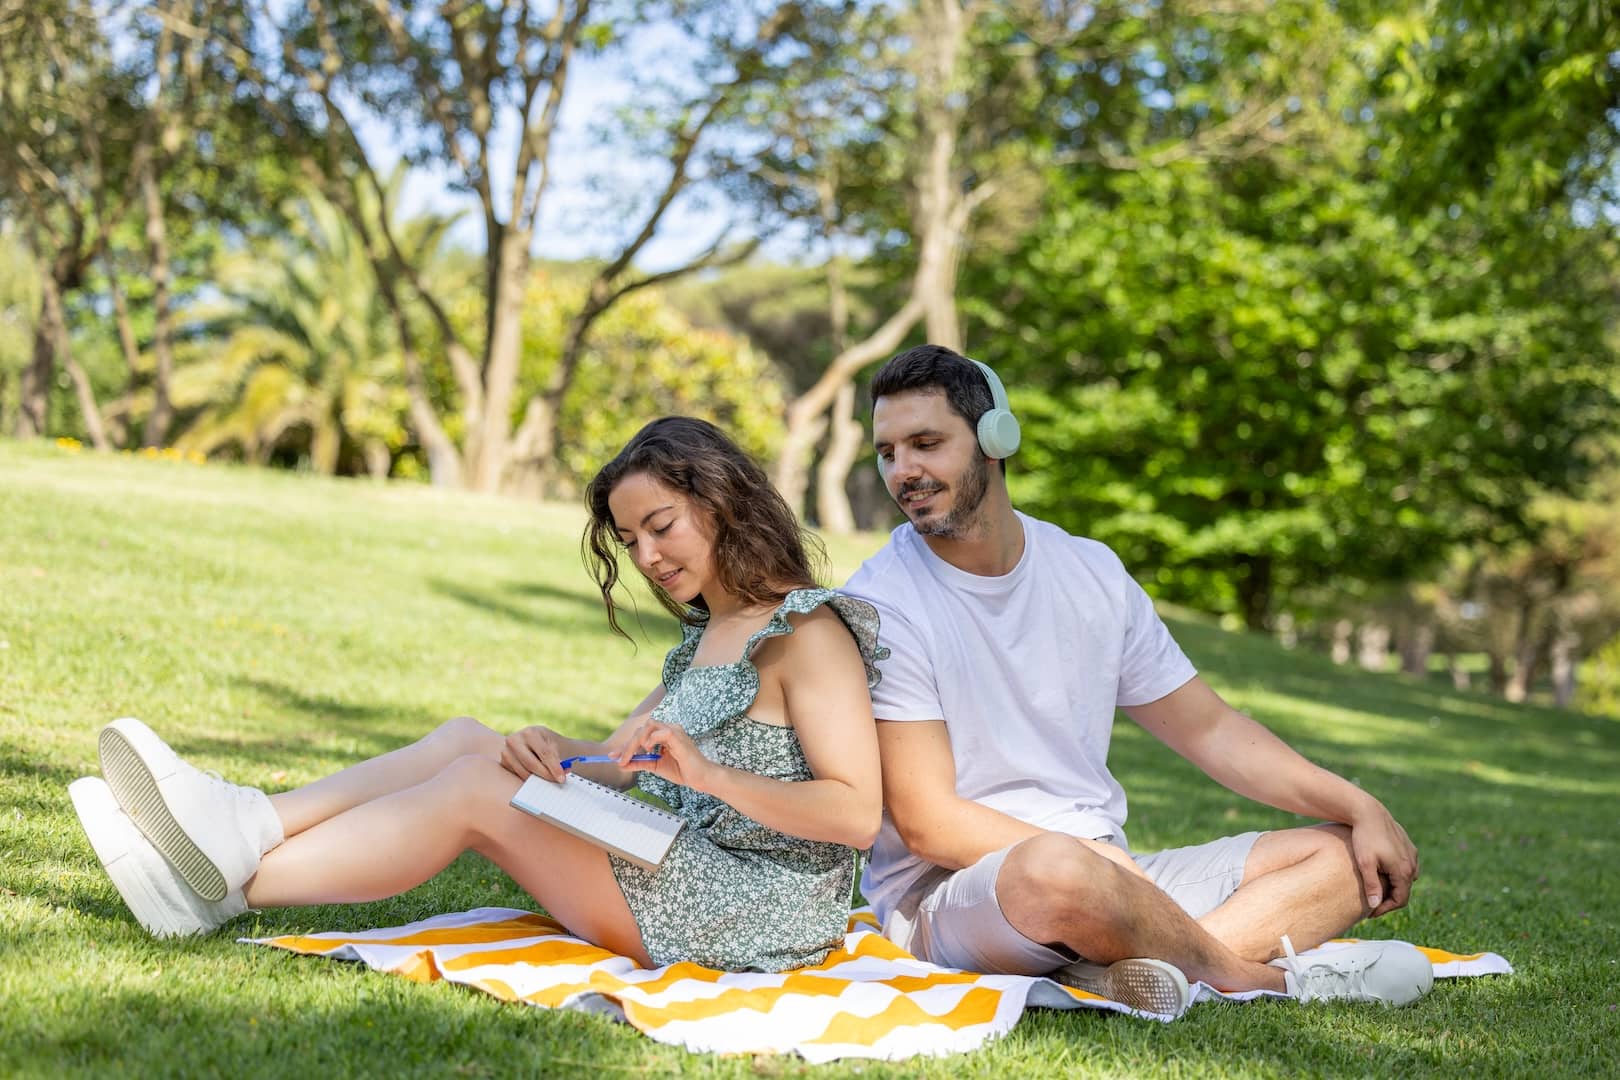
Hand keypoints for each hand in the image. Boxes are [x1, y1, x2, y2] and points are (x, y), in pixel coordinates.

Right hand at [500, 725, 566, 782]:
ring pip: (523, 772)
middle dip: (546, 775)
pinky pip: (516, 776)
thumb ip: (558, 757)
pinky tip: (537, 777)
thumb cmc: (548, 745)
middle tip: (557, 782)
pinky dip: (529, 779)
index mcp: (531, 732)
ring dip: (538, 779)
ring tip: (549, 780)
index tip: (562, 778)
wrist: (535, 744)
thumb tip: (564, 770)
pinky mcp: (503, 763)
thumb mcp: (556, 745)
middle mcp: (515, 740)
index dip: (554, 767)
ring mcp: (506, 751)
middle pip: (531, 764)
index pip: (544, 752)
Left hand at [610, 718, 712, 791]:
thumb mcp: (655, 767)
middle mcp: (668, 729)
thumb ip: (640, 763)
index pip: (640, 735)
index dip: (626, 746)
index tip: (613, 756)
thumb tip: (621, 764)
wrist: (700, 778)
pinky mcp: (678, 736)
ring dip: (636, 741)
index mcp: (663, 735)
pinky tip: (648, 750)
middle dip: (628, 745)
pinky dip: (651, 740)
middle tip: (618, 759)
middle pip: (642, 729)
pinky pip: (660, 732)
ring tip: (633, 754)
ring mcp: (674, 731)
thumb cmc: (682, 771)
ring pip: (649, 726)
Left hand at [1348, 799, 1419, 916]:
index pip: (1400, 899)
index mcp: (1403, 870)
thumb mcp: (1365, 863)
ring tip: (1377, 890)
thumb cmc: (1364, 838)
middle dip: (1389, 899)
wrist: (1369, 812)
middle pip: (1404, 890)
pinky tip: (1382, 874)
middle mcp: (1412, 864)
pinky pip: (1405, 866)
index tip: (1370, 912)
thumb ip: (1371, 885)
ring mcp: (1412, 855)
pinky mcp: (1408, 846)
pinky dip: (1396, 874)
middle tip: (1372, 904)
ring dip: (1393, 887)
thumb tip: (1374, 905)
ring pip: (1406, 879)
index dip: (1385, 909)